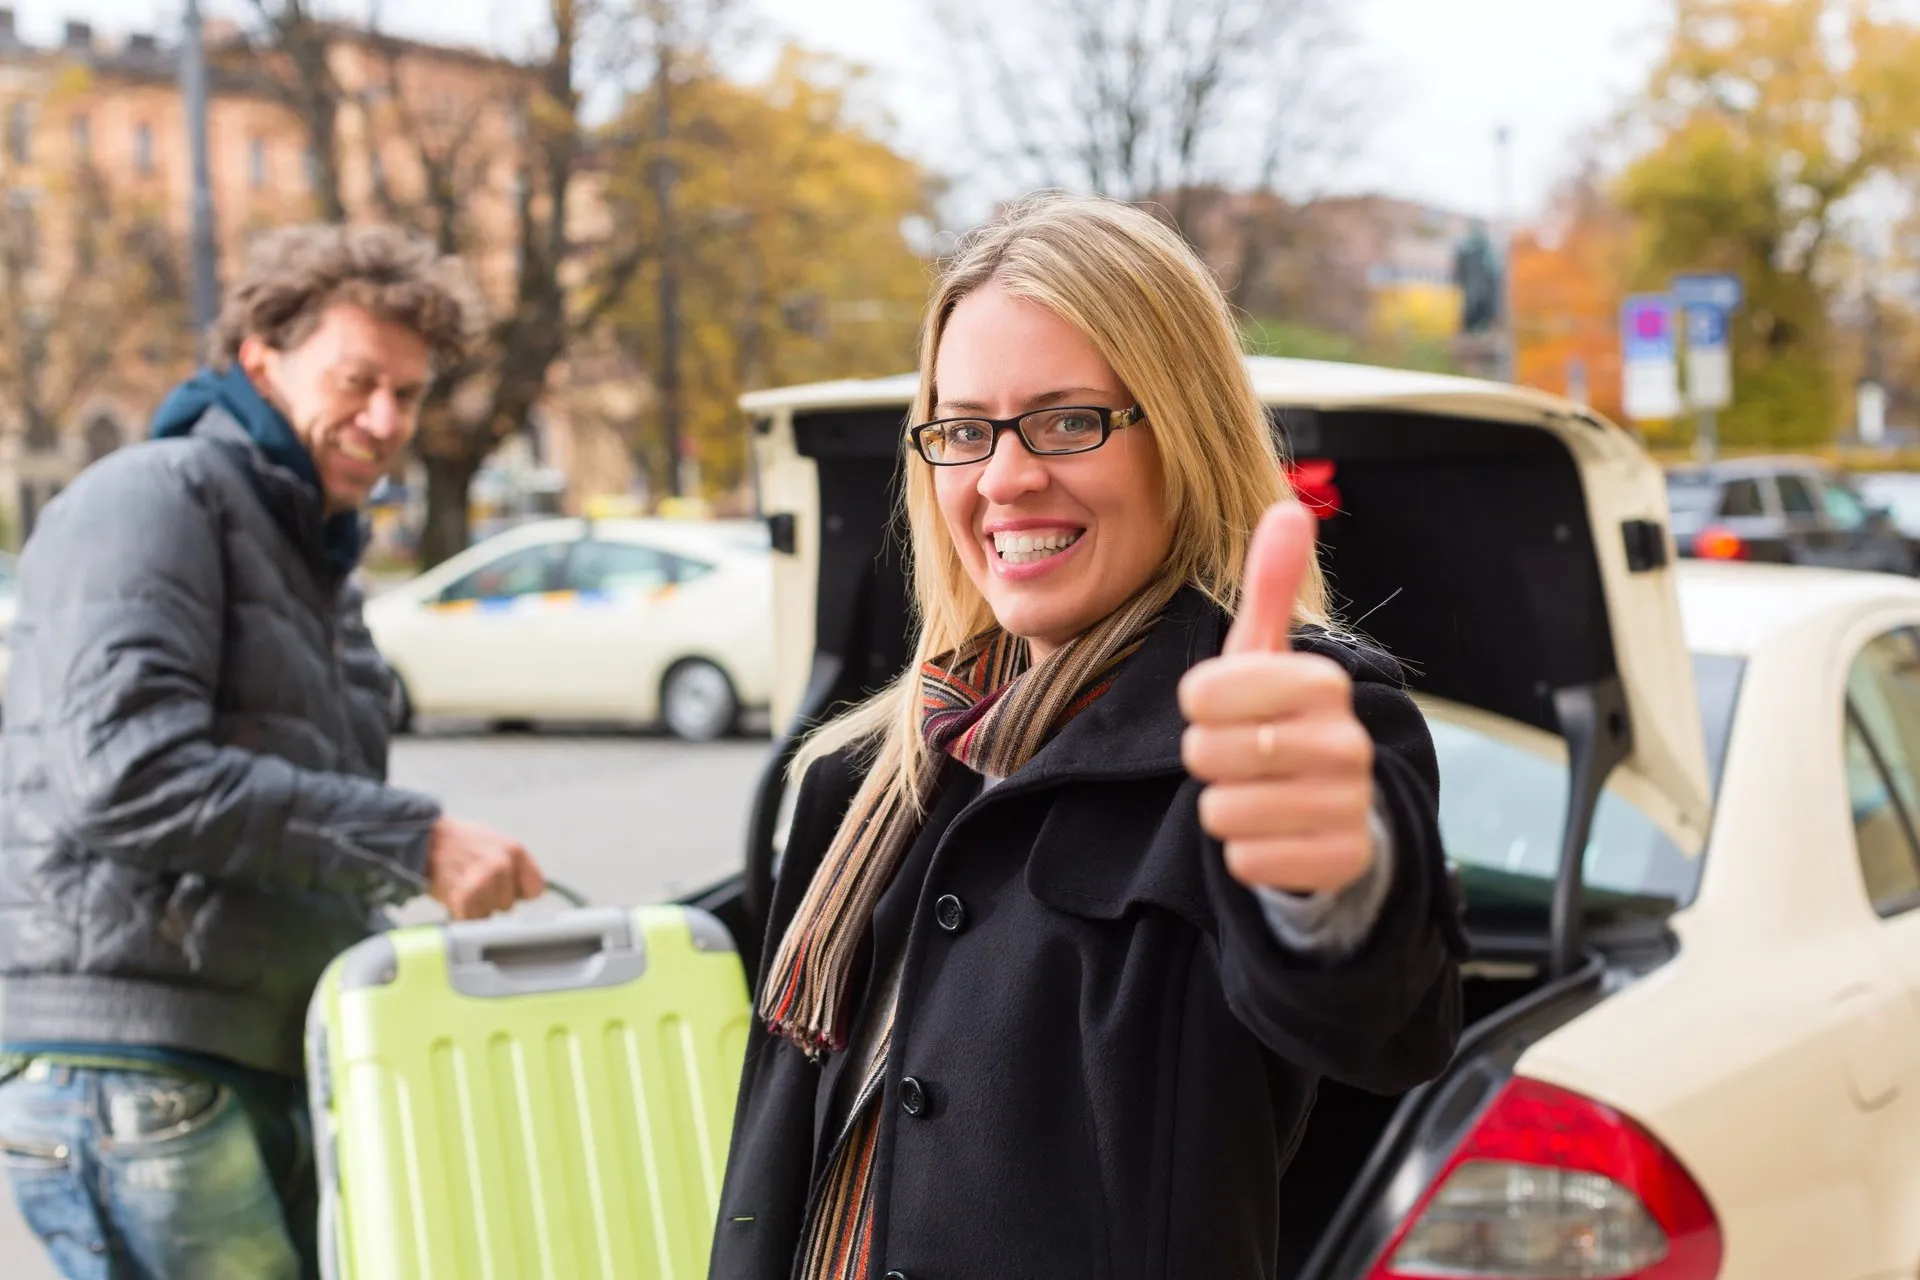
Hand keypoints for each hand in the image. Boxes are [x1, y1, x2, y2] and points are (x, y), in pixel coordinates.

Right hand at [425, 817, 544, 919]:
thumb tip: (532, 889)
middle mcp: (502, 865)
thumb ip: (514, 865)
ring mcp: (483, 881)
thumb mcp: (495, 843)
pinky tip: (453, 898)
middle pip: (510, 904)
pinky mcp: (463, 897)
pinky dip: (460, 914)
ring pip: (489, 914)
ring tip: (463, 888)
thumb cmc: (459, 843)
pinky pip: (470, 920)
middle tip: (475, 884)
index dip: (519, 892)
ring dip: (475, 908)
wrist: (423, 839)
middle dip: (493, 900)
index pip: (536, 889)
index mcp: (515, 850)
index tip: (506, 889)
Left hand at [1179, 502, 1375, 894]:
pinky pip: (1244, 861)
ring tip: (1257, 795)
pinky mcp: (1340, 861)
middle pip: (1205, 754)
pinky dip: (1243, 855)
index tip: (1221, 710)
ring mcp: (1348, 804)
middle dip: (1206, 760)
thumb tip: (1289, 509)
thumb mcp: (1270, 657)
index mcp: (1321, 683)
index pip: (1201, 694)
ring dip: (1223, 808)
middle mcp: (1344, 742)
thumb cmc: (1284, 726)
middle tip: (1239, 758)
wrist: (1337, 817)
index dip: (1196, 707)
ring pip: (1221, 811)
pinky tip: (1272, 837)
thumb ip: (1271, 588)